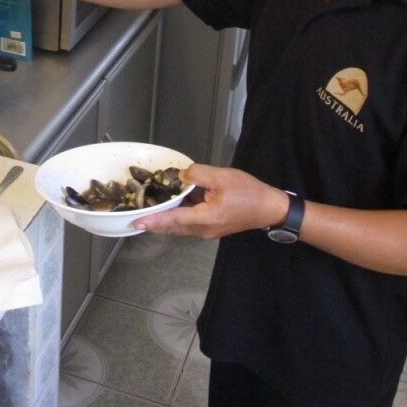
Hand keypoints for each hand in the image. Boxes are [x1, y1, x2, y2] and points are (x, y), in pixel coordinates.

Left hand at [132, 164, 288, 239]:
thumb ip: (198, 174)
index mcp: (205, 218)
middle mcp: (203, 230)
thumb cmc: (248, 193)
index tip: (136, 223)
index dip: (153, 220)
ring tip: (151, 208)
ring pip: (180, 226)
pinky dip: (178, 216)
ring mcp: (207, 231)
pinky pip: (189, 223)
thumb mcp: (222, 177)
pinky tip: (174, 204)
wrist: (270, 208)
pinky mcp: (212, 227)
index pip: (173, 220)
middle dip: (155, 221)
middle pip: (173, 227)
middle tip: (137, 214)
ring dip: (166, 218)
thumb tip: (182, 176)